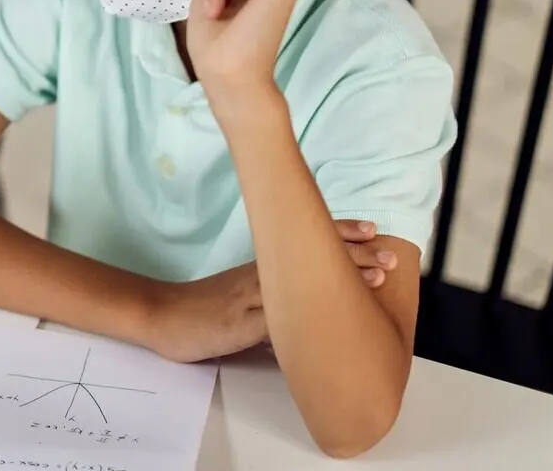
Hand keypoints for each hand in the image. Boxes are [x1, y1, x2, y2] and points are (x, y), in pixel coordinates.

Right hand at [145, 219, 398, 362]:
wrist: (161, 316)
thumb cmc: (201, 311)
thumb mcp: (240, 301)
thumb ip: (271, 302)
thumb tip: (302, 311)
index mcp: (261, 270)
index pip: (305, 244)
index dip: (340, 235)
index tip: (373, 229)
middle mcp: (261, 277)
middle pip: (312, 257)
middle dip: (355, 253)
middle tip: (391, 253)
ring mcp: (252, 297)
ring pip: (304, 281)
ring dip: (344, 276)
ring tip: (379, 276)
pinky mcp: (242, 322)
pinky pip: (280, 318)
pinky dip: (309, 315)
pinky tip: (332, 318)